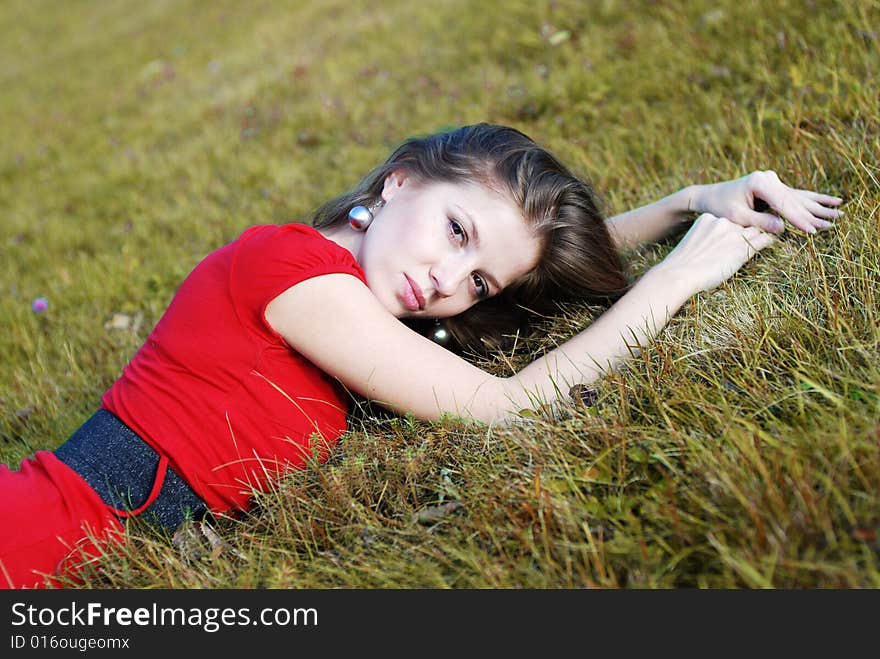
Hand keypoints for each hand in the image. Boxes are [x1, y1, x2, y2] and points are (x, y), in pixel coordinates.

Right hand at [659, 213, 777, 293]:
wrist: (678, 274)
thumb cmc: (682, 266)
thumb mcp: (693, 244)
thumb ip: (706, 239)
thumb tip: (714, 248)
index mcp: (708, 219)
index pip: (732, 218)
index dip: (738, 226)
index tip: (741, 232)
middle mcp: (722, 221)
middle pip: (746, 221)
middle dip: (754, 225)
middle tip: (768, 226)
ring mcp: (733, 233)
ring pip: (758, 228)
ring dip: (766, 231)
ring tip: (776, 232)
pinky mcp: (743, 247)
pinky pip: (765, 239)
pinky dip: (770, 240)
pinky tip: (774, 242)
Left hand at [690, 170, 842, 234]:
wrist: (710, 196)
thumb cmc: (719, 207)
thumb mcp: (736, 217)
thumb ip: (758, 222)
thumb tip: (782, 228)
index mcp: (759, 182)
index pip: (783, 203)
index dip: (798, 218)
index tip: (811, 230)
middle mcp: (768, 178)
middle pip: (794, 199)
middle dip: (812, 213)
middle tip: (832, 225)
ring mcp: (772, 181)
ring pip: (797, 197)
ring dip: (817, 207)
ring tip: (839, 212)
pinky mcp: (773, 187)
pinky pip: (794, 197)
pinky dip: (810, 202)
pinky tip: (832, 202)